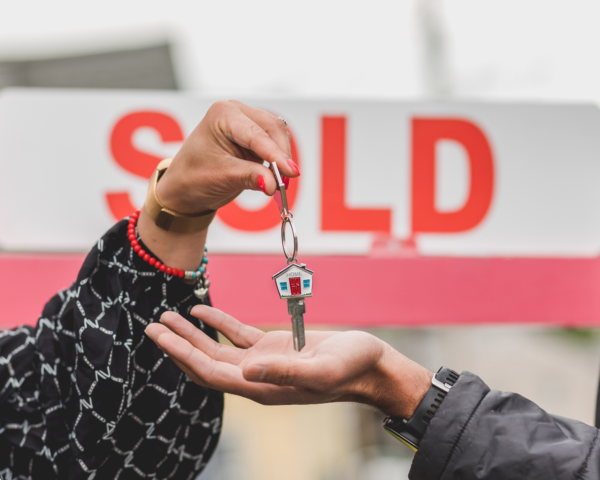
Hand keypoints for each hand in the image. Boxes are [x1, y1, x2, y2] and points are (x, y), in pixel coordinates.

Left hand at [145, 305, 431, 417]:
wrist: (371, 365)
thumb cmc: (353, 368)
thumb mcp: (323, 369)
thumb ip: (286, 373)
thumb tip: (246, 373)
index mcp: (262, 387)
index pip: (210, 373)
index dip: (183, 356)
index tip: (160, 337)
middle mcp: (256, 377)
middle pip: (205, 362)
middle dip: (177, 345)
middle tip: (152, 326)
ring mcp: (263, 362)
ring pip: (217, 349)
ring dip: (192, 334)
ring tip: (167, 317)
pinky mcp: (273, 347)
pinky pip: (237, 335)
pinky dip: (218, 323)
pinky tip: (202, 310)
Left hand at [157, 100, 298, 213]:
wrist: (185, 186)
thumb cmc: (194, 177)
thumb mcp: (222, 177)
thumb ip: (250, 177)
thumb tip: (274, 184)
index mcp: (222, 114)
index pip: (256, 134)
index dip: (276, 154)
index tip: (291, 172)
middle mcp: (236, 112)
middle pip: (273, 128)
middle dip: (281, 155)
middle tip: (286, 182)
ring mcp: (247, 122)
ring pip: (278, 135)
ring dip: (281, 158)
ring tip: (278, 181)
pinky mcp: (255, 136)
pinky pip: (276, 144)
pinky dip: (278, 160)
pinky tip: (275, 175)